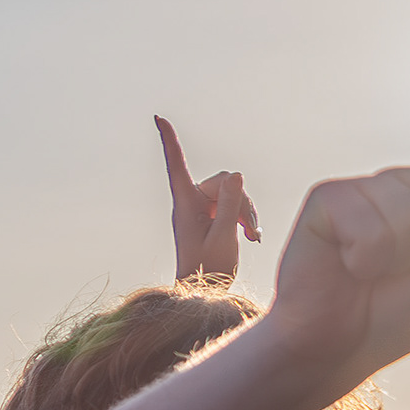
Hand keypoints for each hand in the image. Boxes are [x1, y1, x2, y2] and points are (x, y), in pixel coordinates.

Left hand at [154, 118, 259, 282]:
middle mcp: (190, 201)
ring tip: (250, 238)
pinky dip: (245, 218)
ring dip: (246, 212)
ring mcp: (202, 207)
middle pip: (223, 182)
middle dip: (241, 202)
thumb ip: (230, 205)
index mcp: (184, 204)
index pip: (175, 165)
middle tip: (249, 232)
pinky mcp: (212, 214)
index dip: (169, 141)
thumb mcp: (223, 237)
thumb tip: (236, 174)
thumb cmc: (206, 269)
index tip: (157, 118)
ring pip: (233, 192)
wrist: (205, 291)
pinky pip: (234, 203)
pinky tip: (251, 238)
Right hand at [259, 111, 409, 389]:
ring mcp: (369, 189)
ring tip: (371, 271)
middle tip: (399, 275)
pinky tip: (349, 265)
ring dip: (399, 253)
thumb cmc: (393, 315)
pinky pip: (370, 220)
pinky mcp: (331, 197)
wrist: (335, 345)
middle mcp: (408, 189)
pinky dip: (367, 255)